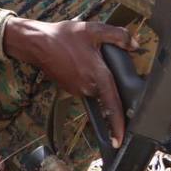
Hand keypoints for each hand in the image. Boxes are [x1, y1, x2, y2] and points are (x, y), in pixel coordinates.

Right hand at [3, 17, 137, 145]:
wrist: (36, 42)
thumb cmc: (63, 36)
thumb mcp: (92, 30)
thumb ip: (118, 35)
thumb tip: (134, 44)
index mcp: (98, 75)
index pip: (112, 104)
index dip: (117, 124)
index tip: (119, 140)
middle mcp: (87, 87)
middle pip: (106, 91)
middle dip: (107, 79)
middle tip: (97, 58)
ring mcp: (76, 89)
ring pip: (95, 87)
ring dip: (94, 76)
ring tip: (84, 56)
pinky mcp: (68, 88)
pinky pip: (84, 85)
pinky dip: (86, 76)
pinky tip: (78, 61)